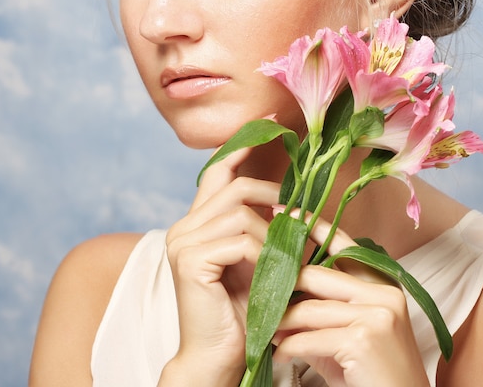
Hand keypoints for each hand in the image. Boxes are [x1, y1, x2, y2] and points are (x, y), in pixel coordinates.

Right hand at [161, 148, 279, 385]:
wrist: (217, 357)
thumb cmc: (240, 312)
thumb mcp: (254, 263)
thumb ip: (260, 230)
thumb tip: (292, 205)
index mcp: (196, 224)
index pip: (216, 173)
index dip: (240, 147)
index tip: (269, 125)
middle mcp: (183, 227)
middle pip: (234, 187)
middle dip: (273, 195)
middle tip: (299, 213)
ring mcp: (183, 242)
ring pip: (240, 211)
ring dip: (275, 230)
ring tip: (293, 253)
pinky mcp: (190, 260)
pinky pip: (240, 238)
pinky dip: (265, 251)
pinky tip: (275, 271)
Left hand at [272, 217, 428, 386]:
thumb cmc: (372, 374)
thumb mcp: (349, 334)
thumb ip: (321, 311)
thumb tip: (282, 297)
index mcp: (383, 284)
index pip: (343, 245)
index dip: (312, 226)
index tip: (284, 212)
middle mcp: (383, 293)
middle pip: (317, 275)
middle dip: (283, 283)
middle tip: (256, 284)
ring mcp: (376, 314)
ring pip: (309, 308)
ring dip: (281, 323)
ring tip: (265, 332)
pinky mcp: (364, 339)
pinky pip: (309, 336)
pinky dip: (288, 347)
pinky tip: (280, 355)